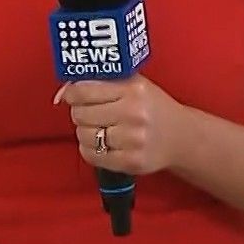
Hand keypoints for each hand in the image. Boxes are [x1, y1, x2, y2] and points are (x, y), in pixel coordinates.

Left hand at [58, 75, 185, 176]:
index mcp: (133, 89)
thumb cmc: (152, 108)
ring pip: (84, 136)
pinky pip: (92, 156)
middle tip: (92, 113)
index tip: (73, 96)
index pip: (84, 91)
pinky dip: (92, 150)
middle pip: (80, 114)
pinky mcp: (131, 161)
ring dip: (86, 133)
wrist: (181, 136)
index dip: (72, 94)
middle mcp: (134, 113)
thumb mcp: (134, 84)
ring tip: (101, 129)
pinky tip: (104, 144)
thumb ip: (102, 82)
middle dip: (81, 113)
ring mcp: (133, 139)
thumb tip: (63, 91)